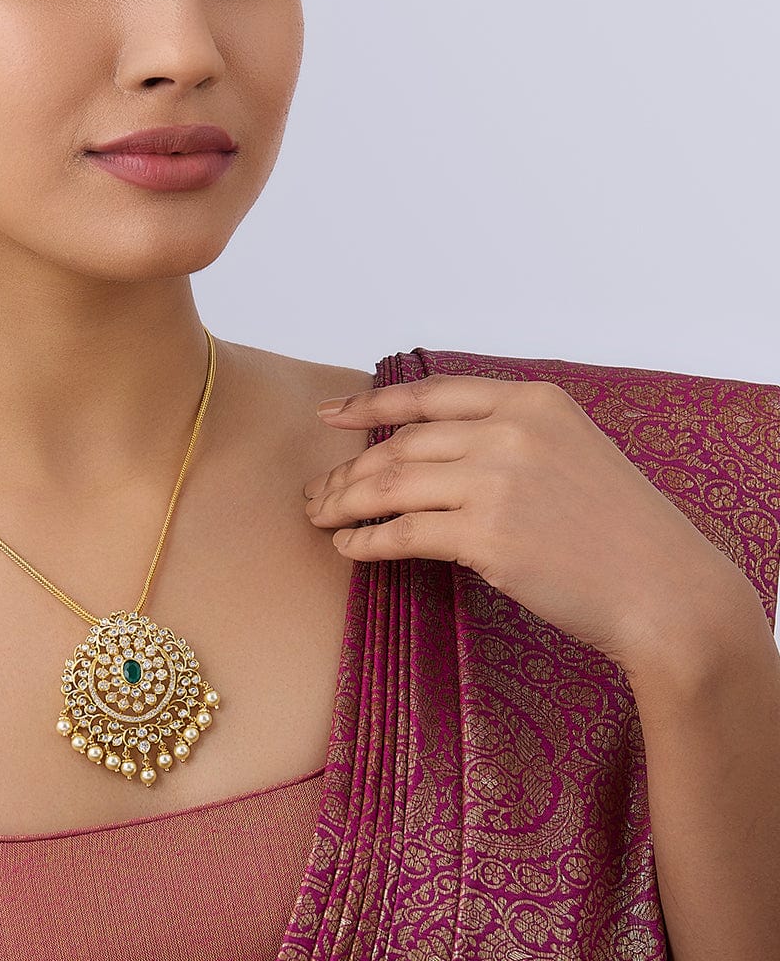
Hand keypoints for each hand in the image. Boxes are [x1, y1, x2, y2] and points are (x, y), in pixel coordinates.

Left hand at [303, 374, 748, 670]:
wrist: (666, 589)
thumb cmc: (618, 528)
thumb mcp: (570, 450)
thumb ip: (506, 435)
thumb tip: (427, 446)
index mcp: (531, 399)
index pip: (429, 395)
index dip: (370, 406)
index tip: (331, 417)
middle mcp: (510, 430)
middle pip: (402, 443)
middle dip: (349, 469)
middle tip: (317, 491)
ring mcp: (497, 481)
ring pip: (392, 484)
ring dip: (345, 502)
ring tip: (321, 517)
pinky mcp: (487, 536)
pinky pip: (403, 533)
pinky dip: (366, 540)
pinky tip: (349, 547)